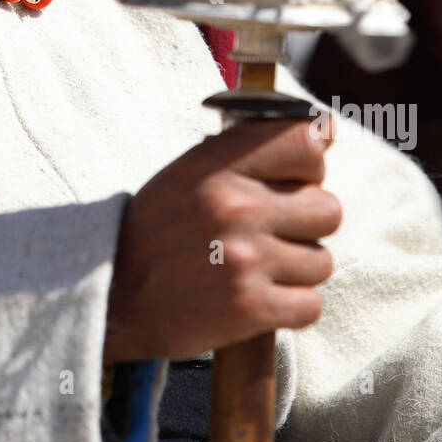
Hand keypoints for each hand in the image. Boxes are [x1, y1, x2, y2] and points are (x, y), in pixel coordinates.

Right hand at [103, 116, 340, 362]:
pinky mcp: (250, 309)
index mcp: (218, 166)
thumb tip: (325, 132)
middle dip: (306, 224)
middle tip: (271, 232)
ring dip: (297, 269)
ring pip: (321, 261)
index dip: (311, 164)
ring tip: (257, 268)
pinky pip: (311, 305)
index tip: (298, 178)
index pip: (305, 143)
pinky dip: (291, 307)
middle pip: (328, 209)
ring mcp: (245, 259)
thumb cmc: (158, 229)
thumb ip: (250, 150)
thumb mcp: (190, 172)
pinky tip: (259, 298)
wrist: (114, 295)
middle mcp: (236, 207)